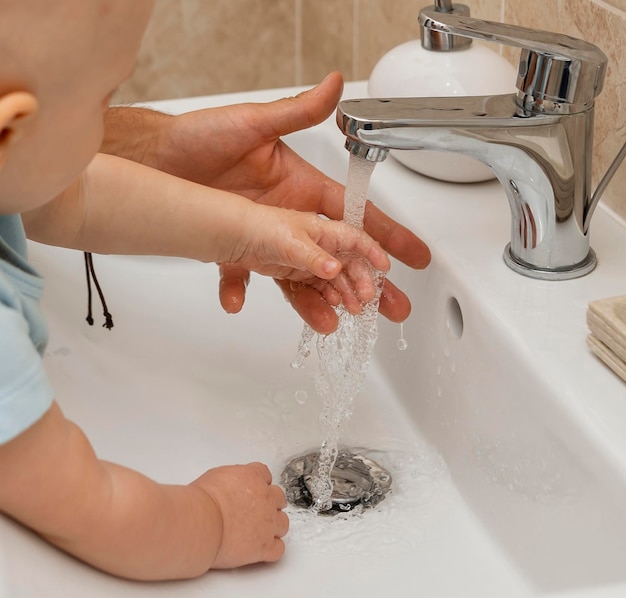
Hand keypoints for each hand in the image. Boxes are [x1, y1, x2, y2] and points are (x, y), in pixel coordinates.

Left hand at [104, 72, 430, 332]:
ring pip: (299, 275)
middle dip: (365, 283)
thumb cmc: (201, 138)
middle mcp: (287, 217)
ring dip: (317, 300)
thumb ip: (295, 113)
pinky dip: (240, 291)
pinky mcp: (233, 249)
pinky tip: (238, 302)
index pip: (353, 216)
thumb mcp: (252, 124)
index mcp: (302, 189)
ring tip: (332, 323)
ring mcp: (262, 237)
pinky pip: (244, 277)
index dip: (385, 235)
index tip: (413, 257)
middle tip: (390, 307)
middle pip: (336, 256)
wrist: (154, 158)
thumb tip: (332, 86)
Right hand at [192, 462, 288, 568]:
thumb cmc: (203, 500)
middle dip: (270, 504)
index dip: (260, 483)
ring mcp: (268, 523)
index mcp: (253, 477)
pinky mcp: (264, 546)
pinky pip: (278, 549)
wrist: (202, 523)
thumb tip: (227, 486)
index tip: (254, 489)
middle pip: (279, 498)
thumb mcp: (215, 476)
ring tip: (261, 530)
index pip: (265, 475)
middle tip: (257, 511)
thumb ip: (230, 480)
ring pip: (283, 523)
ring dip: (274, 526)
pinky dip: (273, 549)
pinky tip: (263, 549)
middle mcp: (266, 498)